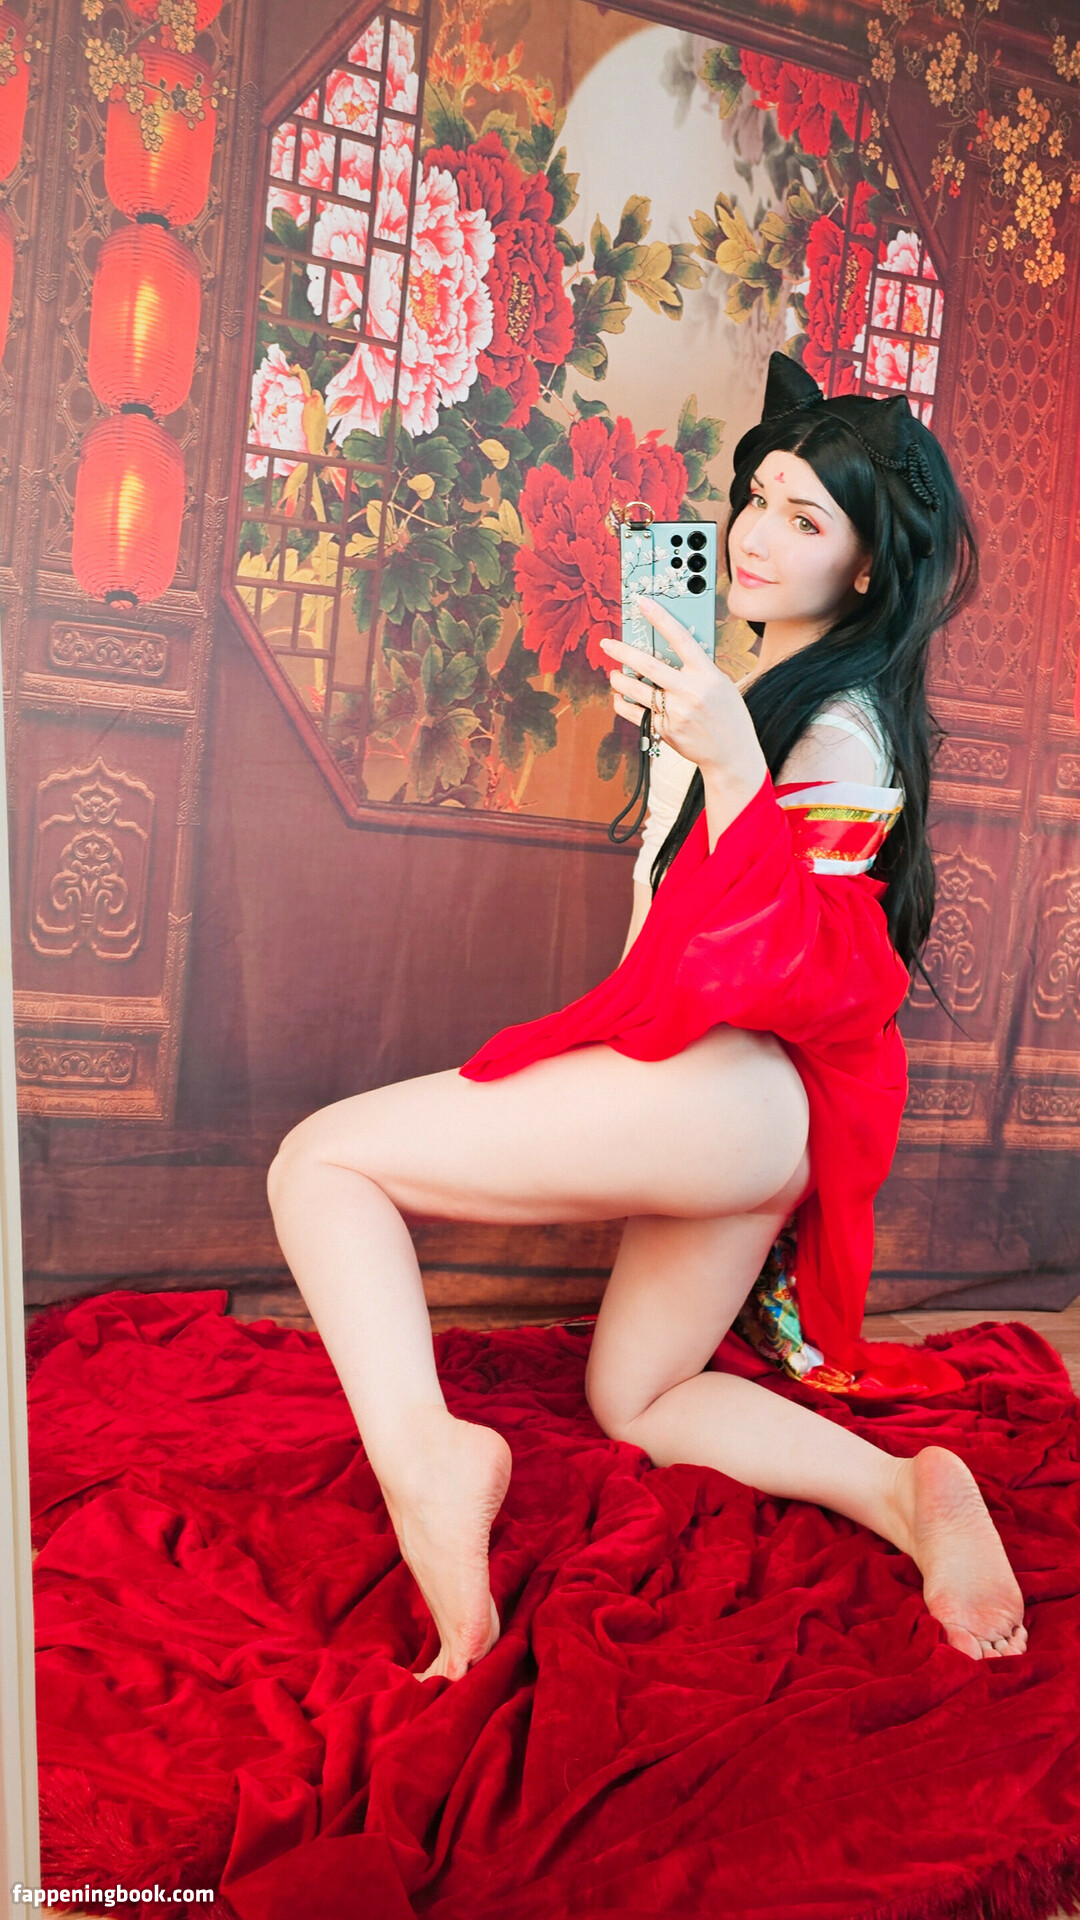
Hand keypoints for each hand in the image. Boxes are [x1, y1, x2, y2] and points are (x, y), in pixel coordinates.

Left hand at [600, 596, 766, 792]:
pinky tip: (620, 698)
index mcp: (706, 675)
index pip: (681, 639)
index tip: (643, 603)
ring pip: (636, 690)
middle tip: (606, 644)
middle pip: (648, 665)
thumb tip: (669, 650)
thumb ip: (698, 668)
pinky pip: (635, 713)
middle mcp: (690, 692)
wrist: (731, 753)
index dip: (660, 618)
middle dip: (622, 652)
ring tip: (614, 675)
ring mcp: (675, 713)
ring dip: (619, 680)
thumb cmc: (727, 714)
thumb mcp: (721, 684)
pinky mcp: (664, 730)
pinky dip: (623, 704)